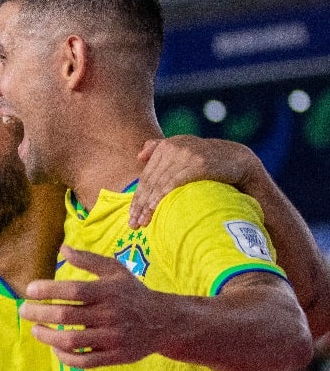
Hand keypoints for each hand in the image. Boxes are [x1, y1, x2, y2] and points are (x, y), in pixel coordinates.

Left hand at [19, 246, 160, 368]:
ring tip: (35, 329)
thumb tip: (63, 248)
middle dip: (39, 313)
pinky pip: (84, 361)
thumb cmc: (132, 292)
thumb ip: (88, 260)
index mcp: (108, 291)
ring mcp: (112, 338)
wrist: (164, 322)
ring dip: (47, 336)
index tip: (29, 290)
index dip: (48, 289)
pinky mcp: (115, 357)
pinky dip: (64, 357)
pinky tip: (54, 347)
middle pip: (67, 315)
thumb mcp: (115, 271)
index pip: (73, 290)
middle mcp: (110, 314)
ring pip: (72, 340)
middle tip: (23, 310)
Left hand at [129, 135, 255, 228]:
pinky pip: (173, 182)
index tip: (131, 214)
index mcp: (167, 146)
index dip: (138, 196)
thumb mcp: (184, 149)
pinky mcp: (198, 164)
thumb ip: (160, 148)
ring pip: (159, 184)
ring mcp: (185, 154)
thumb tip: (139, 156)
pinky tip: (154, 210)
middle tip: (133, 224)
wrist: (239, 159)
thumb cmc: (209, 161)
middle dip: (139, 205)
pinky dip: (162, 197)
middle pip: (150, 181)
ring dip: (148, 206)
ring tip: (142, 223)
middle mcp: (173, 147)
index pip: (147, 176)